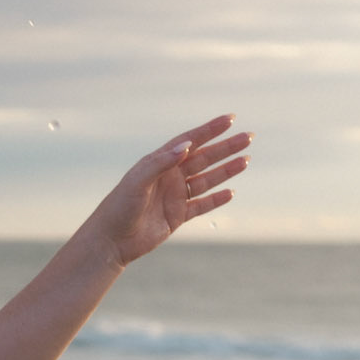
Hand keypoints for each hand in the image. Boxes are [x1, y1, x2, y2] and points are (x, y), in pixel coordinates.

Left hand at [90, 115, 250, 266]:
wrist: (111, 241)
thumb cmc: (119, 207)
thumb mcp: (138, 181)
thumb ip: (161, 163)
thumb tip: (186, 146)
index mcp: (160, 163)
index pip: (190, 141)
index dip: (210, 130)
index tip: (231, 119)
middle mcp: (169, 177)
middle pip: (204, 158)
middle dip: (226, 147)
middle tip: (249, 137)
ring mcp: (174, 196)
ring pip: (206, 180)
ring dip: (226, 170)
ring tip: (246, 160)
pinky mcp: (177, 217)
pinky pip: (201, 205)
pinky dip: (216, 199)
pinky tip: (231, 192)